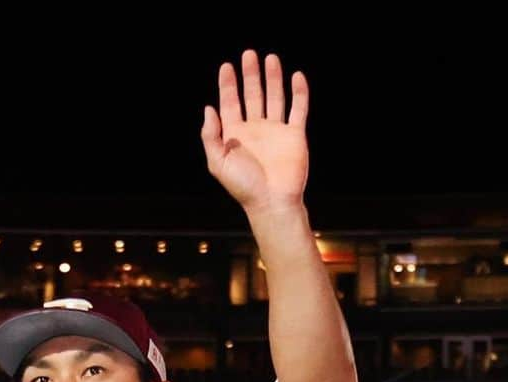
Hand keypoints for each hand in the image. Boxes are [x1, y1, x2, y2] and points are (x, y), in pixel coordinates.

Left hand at [201, 50, 308, 213]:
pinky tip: (296, 76)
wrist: (272, 202)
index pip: (230, 104)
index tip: (227, 66)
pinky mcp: (294, 135)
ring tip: (270, 58)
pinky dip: (299, 93)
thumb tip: (209, 109)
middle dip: (250, 75)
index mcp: (235, 136)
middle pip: (252, 95)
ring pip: (274, 97)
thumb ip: (211, 136)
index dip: (228, 85)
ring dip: (272, 78)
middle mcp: (255, 130)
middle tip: (249, 54)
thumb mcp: (218, 163)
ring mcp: (276, 131)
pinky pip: (298, 109)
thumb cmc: (244, 187)